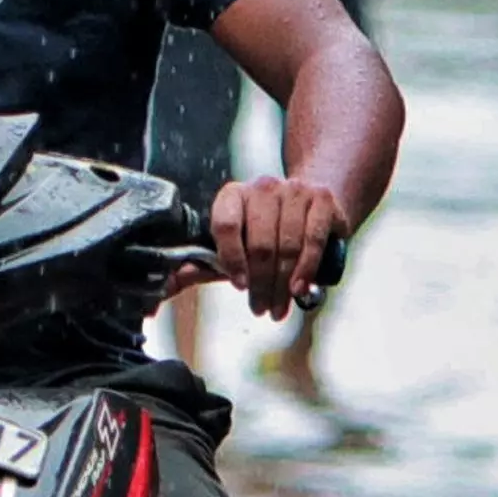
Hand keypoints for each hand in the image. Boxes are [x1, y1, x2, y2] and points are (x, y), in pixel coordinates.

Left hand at [210, 173, 349, 316]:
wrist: (311, 204)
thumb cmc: (267, 230)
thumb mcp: (235, 244)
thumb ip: (207, 263)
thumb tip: (175, 280)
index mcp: (234, 195)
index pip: (226, 226)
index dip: (231, 259)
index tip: (239, 286)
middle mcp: (263, 187)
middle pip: (259, 243)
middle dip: (260, 284)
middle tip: (261, 309)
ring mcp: (295, 190)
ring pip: (286, 246)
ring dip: (282, 284)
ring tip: (279, 306)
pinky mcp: (322, 199)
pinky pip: (313, 240)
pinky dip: (306, 269)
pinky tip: (299, 288)